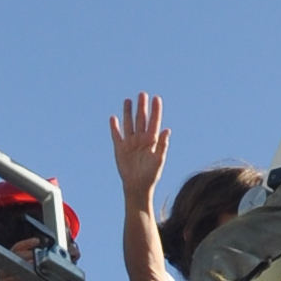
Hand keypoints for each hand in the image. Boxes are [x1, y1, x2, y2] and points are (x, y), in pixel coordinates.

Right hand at [110, 91, 169, 205]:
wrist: (137, 186)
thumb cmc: (151, 175)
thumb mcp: (159, 160)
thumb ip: (162, 145)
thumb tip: (167, 130)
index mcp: (152, 141)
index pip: (154, 121)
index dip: (156, 110)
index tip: (156, 98)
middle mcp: (141, 139)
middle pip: (141, 119)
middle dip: (142, 107)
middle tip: (142, 94)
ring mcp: (130, 142)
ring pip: (129, 123)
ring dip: (128, 112)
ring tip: (128, 100)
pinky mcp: (120, 148)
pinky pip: (116, 135)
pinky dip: (115, 127)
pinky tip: (114, 118)